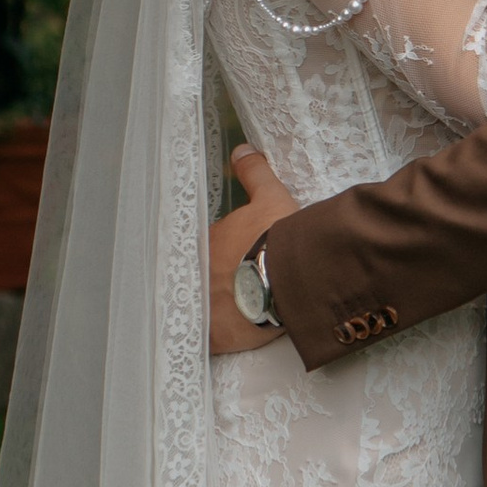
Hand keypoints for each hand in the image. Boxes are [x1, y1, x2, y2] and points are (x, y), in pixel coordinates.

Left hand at [209, 147, 290, 353]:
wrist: (290, 275)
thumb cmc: (279, 236)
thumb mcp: (270, 198)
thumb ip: (254, 173)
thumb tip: (241, 149)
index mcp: (206, 242)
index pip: (209, 248)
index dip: (225, 254)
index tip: (239, 260)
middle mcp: (196, 273)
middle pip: (204, 277)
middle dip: (220, 280)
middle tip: (244, 287)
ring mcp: (203, 305)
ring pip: (206, 306)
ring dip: (218, 308)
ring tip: (243, 312)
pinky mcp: (214, 335)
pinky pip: (209, 337)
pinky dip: (216, 337)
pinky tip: (229, 336)